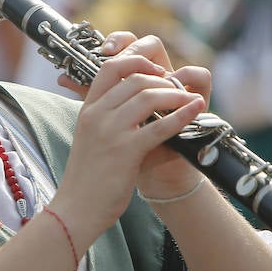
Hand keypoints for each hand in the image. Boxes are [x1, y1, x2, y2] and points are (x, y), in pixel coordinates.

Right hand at [52, 32, 207, 241]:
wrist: (76, 209)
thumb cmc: (86, 177)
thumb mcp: (89, 137)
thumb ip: (102, 117)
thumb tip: (125, 102)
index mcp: (87, 109)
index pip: (110, 67)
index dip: (136, 61)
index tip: (155, 72)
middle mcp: (97, 115)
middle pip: (134, 79)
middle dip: (162, 80)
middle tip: (177, 90)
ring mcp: (110, 132)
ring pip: (148, 96)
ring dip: (175, 95)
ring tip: (189, 100)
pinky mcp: (126, 151)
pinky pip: (159, 126)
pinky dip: (181, 116)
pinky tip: (195, 111)